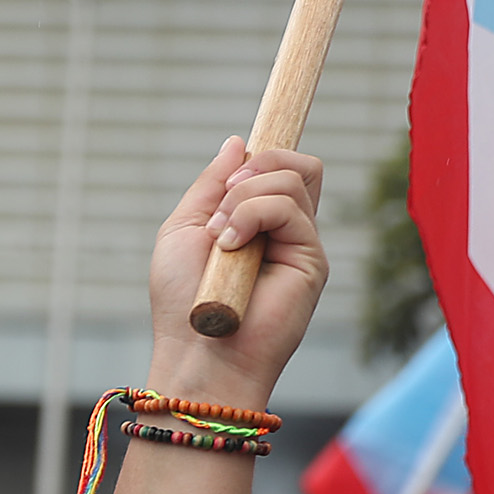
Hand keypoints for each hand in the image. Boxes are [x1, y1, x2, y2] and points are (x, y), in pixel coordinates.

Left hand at [145, 137, 326, 407]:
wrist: (195, 351)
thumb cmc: (181, 300)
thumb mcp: (184, 229)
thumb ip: (211, 186)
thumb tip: (238, 142)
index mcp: (254, 221)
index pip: (280, 168)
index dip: (269, 152)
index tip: (242, 152)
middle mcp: (284, 231)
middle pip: (297, 164)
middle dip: (255, 167)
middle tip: (222, 204)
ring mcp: (300, 244)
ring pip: (294, 178)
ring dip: (244, 199)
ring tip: (220, 239)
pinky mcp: (312, 260)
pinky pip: (289, 207)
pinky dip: (252, 215)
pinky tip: (231, 247)